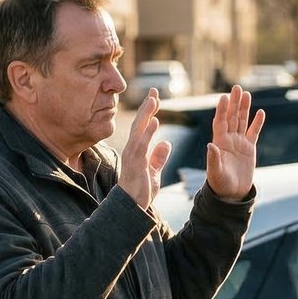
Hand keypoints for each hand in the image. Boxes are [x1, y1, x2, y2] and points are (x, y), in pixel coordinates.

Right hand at [118, 89, 171, 208]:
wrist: (131, 208)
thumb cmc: (140, 192)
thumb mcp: (153, 171)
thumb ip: (158, 157)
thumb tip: (166, 142)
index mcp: (138, 150)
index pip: (144, 127)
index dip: (150, 112)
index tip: (156, 98)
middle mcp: (133, 149)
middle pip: (140, 123)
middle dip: (147, 106)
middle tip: (154, 90)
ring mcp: (132, 155)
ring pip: (140, 130)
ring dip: (146, 114)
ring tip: (153, 99)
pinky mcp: (135, 163)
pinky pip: (142, 144)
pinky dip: (148, 132)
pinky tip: (154, 121)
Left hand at [205, 85, 264, 200]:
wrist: (232, 194)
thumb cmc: (220, 184)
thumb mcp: (215, 172)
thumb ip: (213, 158)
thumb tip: (210, 145)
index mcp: (219, 142)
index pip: (220, 122)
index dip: (222, 110)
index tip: (223, 97)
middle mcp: (229, 139)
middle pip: (232, 117)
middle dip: (234, 103)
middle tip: (237, 88)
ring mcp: (239, 143)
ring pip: (242, 121)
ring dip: (244, 108)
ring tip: (247, 94)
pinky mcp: (249, 148)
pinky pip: (254, 132)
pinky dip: (257, 123)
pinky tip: (261, 112)